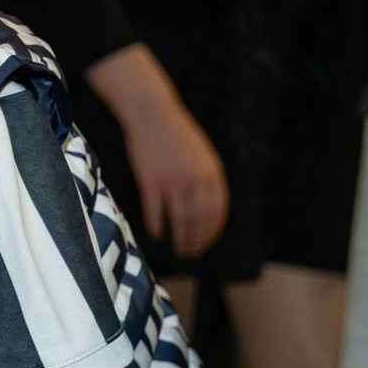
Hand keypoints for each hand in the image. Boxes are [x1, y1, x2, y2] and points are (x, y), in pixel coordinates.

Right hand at [121, 96, 225, 258]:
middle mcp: (195, 180)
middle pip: (198, 220)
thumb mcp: (203, 154)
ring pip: (179, 220)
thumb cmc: (176, 133)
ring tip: (177, 248)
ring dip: (179, 238)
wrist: (153, 114)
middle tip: (191, 252)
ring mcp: (172, 182)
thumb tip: (207, 207)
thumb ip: (208, 178)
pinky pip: (155, 212)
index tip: (206, 243)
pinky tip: (157, 234)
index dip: (212, 231)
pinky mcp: (150, 182)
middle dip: (196, 240)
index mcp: (212, 173)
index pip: (217, 211)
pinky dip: (156, 226)